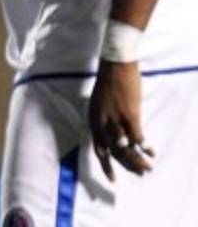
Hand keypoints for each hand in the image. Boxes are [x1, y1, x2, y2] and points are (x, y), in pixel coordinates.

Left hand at [89, 59, 153, 180]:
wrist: (114, 66)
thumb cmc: (108, 83)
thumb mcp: (99, 104)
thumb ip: (104, 121)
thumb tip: (114, 136)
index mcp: (93, 121)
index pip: (98, 150)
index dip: (106, 166)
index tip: (113, 179)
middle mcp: (102, 123)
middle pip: (115, 152)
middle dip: (127, 166)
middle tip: (139, 174)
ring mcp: (116, 120)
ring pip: (127, 148)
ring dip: (138, 160)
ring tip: (148, 167)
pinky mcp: (129, 116)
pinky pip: (138, 138)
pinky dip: (145, 147)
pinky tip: (152, 152)